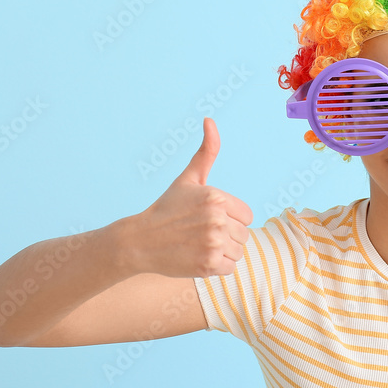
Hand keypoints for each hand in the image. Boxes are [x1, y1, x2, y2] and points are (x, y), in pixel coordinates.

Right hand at [130, 117, 252, 277]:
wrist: (140, 241)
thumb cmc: (168, 208)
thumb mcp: (189, 178)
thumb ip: (206, 151)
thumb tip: (210, 120)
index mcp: (217, 197)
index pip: (247, 215)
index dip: (231, 218)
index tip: (209, 218)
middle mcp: (217, 219)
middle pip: (244, 234)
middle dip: (227, 235)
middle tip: (200, 233)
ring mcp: (213, 243)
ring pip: (238, 252)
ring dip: (223, 252)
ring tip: (199, 244)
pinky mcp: (208, 265)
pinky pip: (230, 268)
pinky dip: (217, 267)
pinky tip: (198, 257)